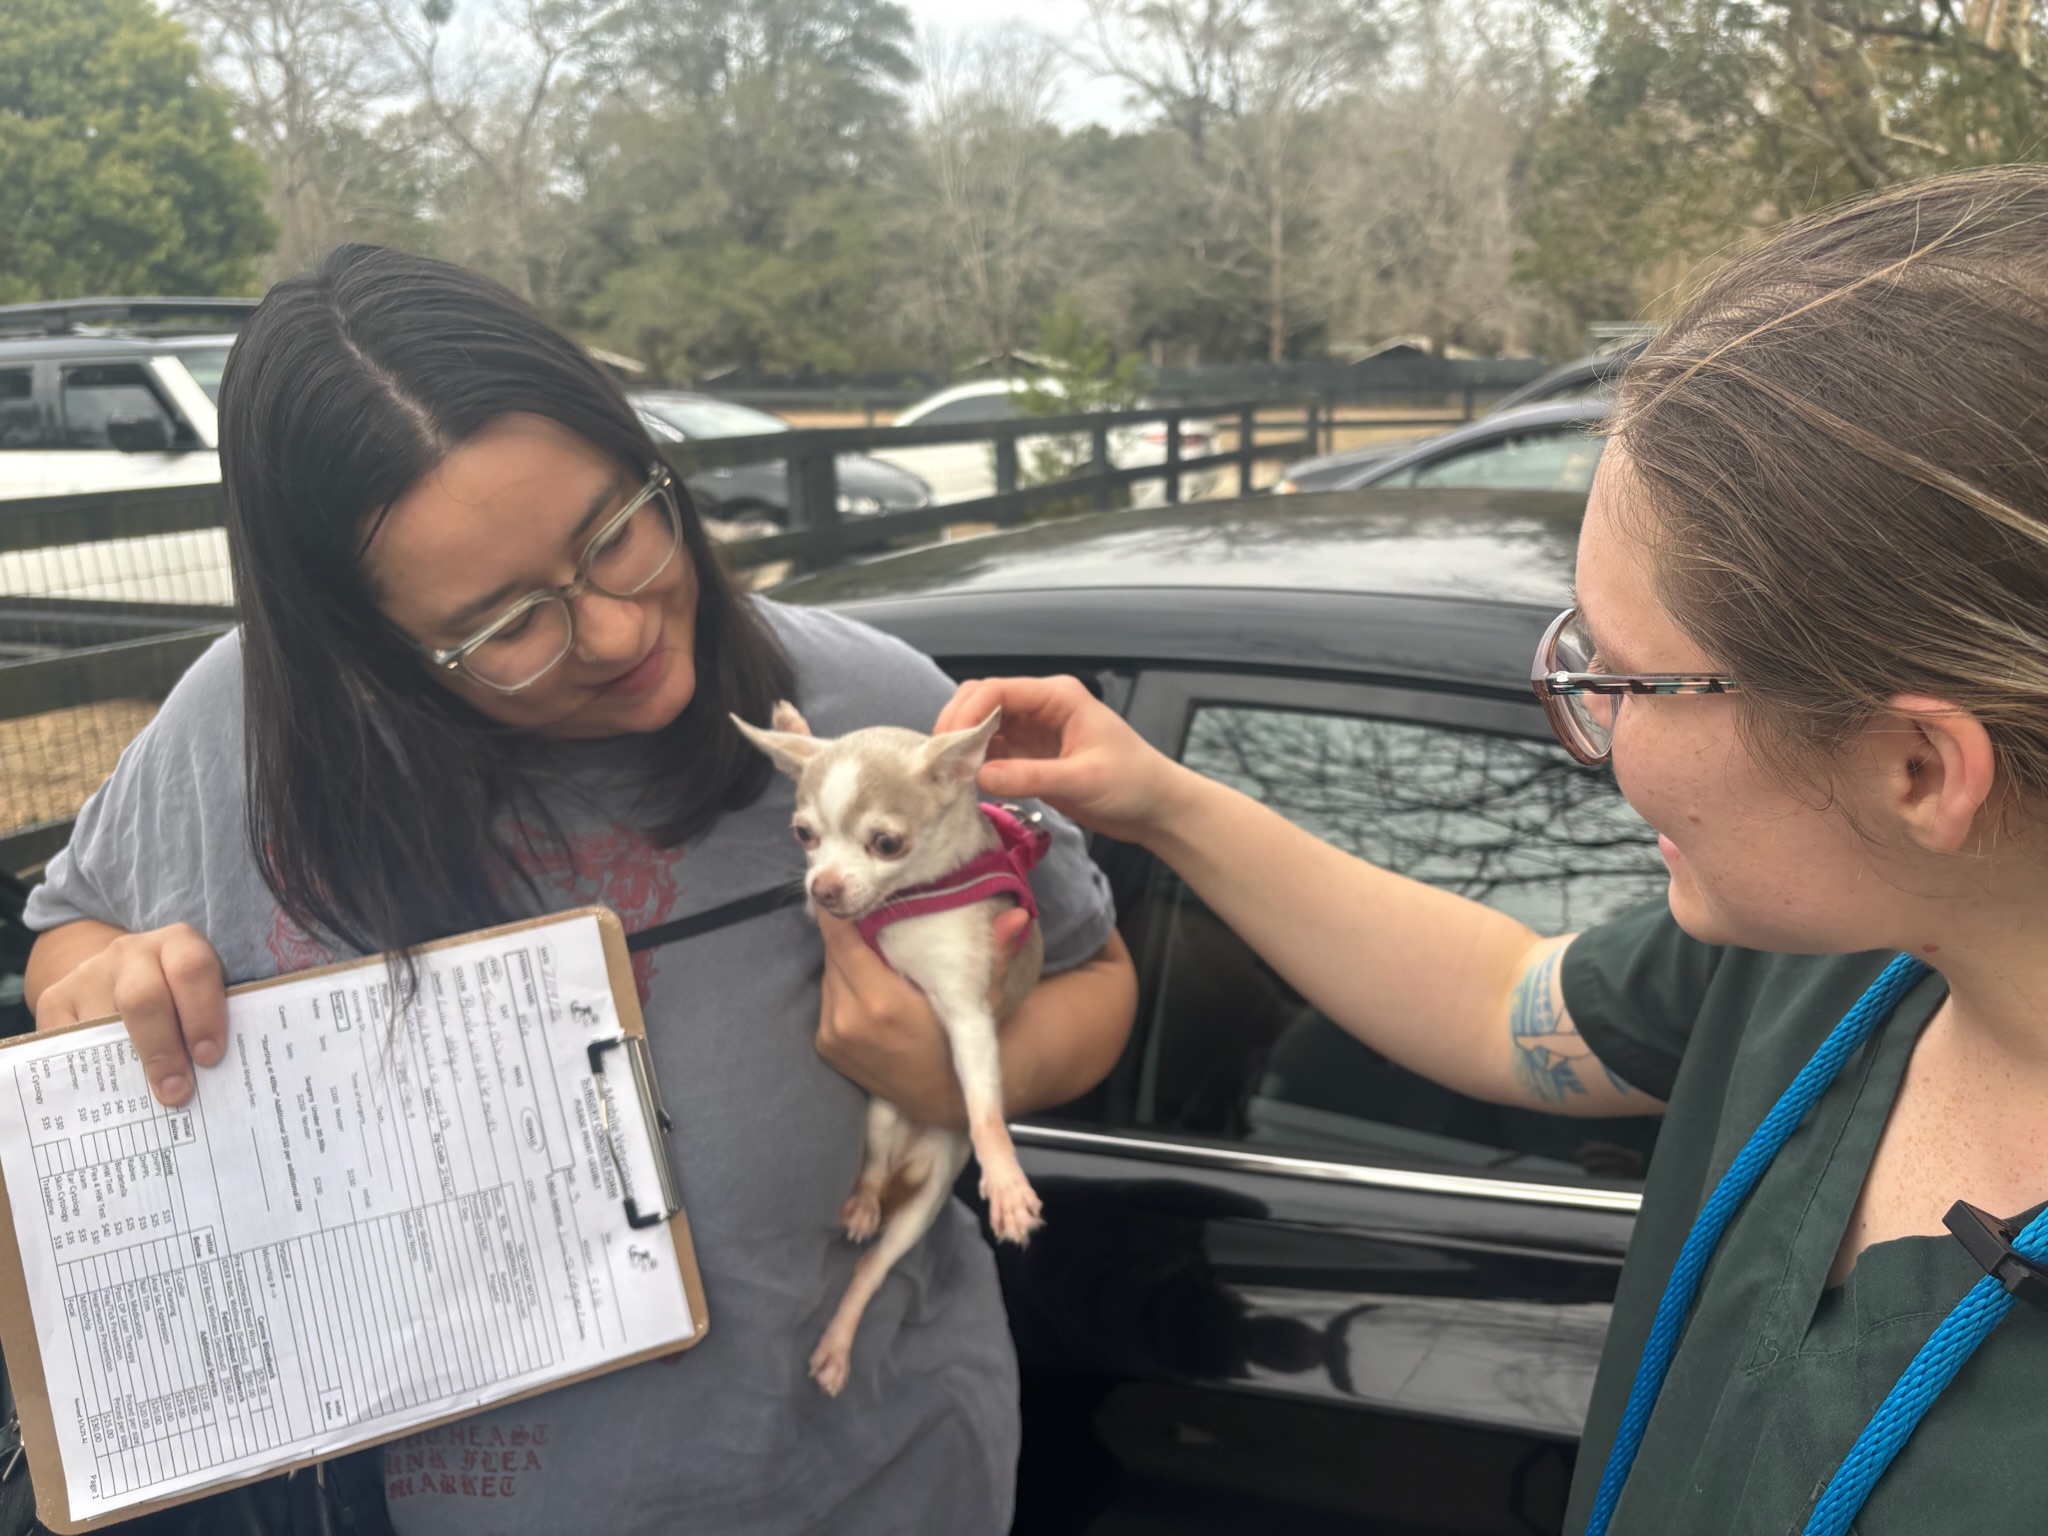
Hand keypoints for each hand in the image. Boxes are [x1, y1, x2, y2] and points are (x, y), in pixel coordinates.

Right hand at [33, 924, 226, 1105]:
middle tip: (177, 1091)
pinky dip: (90, 1072)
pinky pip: (69, 1043)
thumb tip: (216, 1076)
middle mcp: (131, 953)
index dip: (202, 1014)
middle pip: (143, 999)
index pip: (192, 970)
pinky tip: (110, 1094)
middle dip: (163, 1050)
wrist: (119, 975)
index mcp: (177, 944)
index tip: (209, 1057)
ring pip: (103, 1026)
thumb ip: (209, 1022)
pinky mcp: (55, 999)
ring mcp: (89, 974)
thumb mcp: (199, 994)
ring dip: (126, 1068)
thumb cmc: (177, 994)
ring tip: (145, 1100)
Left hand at [814, 906, 1030, 1125]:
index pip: (840, 939)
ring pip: (828, 973)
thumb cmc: (959, 1043)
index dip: (842, 911)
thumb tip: (1018, 916)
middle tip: (875, 921)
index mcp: (881, 1004)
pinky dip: (843, 987)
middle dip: (851, 934)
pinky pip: (828, 997)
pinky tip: (868, 990)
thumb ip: (994, 956)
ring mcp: (832, 1035)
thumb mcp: (978, 1001)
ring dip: (846, 960)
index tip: (852, 889)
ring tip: (878, 959)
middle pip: (833, 952)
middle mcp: (848, 1020)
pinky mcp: (825, 1046)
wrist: (939, 1100)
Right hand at [935, 674, 1188, 844]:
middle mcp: (1041, 707)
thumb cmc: (1133, 783)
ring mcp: (1033, 731)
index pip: (998, 689)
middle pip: (982, 701)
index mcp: (1057, 696)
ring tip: (948, 774)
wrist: (1156, 808)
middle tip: (941, 760)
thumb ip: (1031, 776)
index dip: (966, 711)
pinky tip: (966, 783)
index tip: (947, 743)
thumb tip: (978, 775)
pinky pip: (992, 752)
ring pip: (982, 726)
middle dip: (958, 725)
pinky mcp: (1030, 756)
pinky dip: (976, 764)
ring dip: (964, 746)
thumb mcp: (1084, 779)